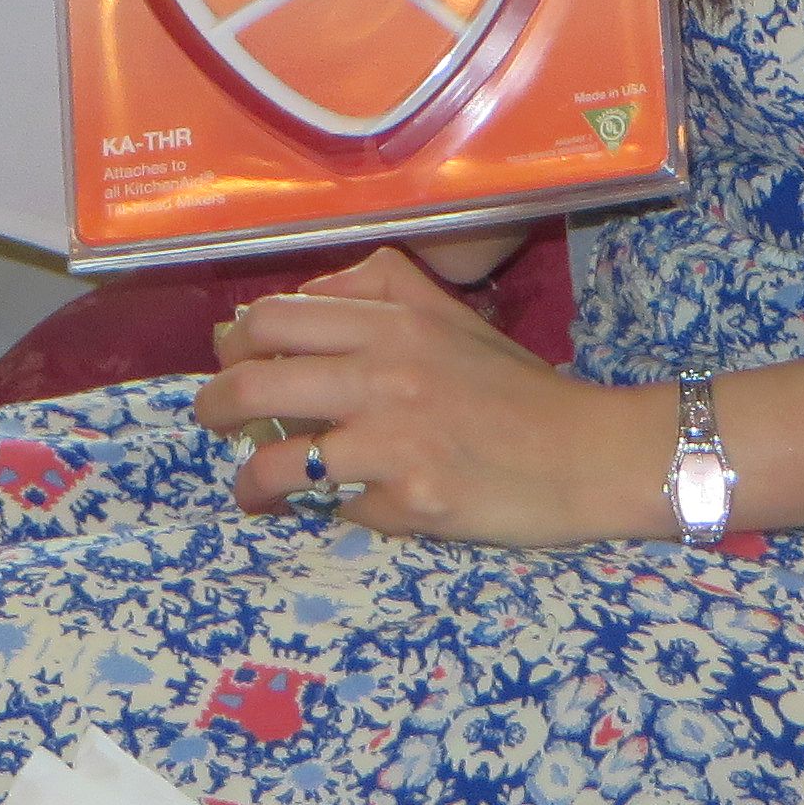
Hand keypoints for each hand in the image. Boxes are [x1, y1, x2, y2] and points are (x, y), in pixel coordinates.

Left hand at [197, 247, 659, 545]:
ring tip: (250, 491)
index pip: (273, 318)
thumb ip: (378, 291)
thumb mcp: (450, 317)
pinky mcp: (412, 498)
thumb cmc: (518, 388)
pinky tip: (341, 512)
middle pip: (253, 381)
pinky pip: (339, 510)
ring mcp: (395, 438)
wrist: (589, 452)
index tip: (231, 362)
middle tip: (215, 424)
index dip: (234, 343)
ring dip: (250, 481)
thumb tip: (296, 304)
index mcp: (392, 320)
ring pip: (279, 459)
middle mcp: (384, 370)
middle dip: (215, 409)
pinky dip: (331, 513)